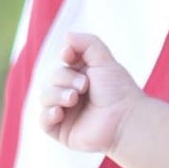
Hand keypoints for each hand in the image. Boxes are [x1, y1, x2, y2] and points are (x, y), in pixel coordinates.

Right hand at [40, 32, 142, 152]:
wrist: (125, 120)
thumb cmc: (118, 91)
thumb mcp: (104, 60)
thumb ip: (88, 43)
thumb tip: (67, 36)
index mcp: (81, 78)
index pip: (62, 63)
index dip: (64, 57)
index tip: (69, 54)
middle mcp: (72, 94)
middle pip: (52, 79)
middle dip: (64, 79)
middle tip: (84, 86)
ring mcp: (66, 113)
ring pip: (45, 98)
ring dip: (56, 95)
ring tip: (74, 99)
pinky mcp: (62, 131)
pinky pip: (43, 121)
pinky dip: (47, 114)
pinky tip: (59, 112)